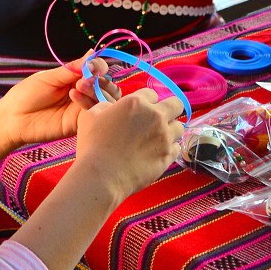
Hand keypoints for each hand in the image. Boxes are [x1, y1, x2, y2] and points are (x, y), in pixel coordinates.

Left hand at [0, 52, 120, 147]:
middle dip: (99, 80)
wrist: (13, 117)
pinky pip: (94, 114)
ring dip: (96, 90)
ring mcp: (82, 109)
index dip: (99, 66)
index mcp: (76, 79)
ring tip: (78, 87)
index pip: (98, 71)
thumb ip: (72, 69)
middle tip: (84, 79)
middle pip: (107, 86)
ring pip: (105, 100)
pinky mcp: (80, 124)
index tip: (93, 64)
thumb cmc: (27, 94)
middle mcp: (83, 94)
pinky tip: (74, 97)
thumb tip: (93, 52)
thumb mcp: (50, 77)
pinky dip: (89, 103)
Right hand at [74, 88, 184, 202]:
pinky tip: (157, 152)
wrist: (101, 175)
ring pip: (179, 127)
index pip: (152, 93)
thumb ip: (106, 106)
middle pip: (176, 104)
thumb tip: (112, 108)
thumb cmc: (92, 144)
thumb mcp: (90, 116)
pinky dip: (169, 148)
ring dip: (171, 129)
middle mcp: (155, 116)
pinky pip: (176, 147)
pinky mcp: (167, 156)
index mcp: (136, 102)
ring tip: (158, 137)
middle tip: (159, 118)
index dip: (146, 100)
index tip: (140, 109)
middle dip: (170, 108)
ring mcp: (164, 137)